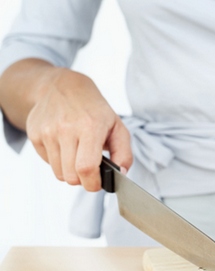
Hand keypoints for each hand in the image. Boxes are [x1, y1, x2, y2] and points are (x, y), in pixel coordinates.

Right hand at [26, 68, 131, 190]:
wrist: (63, 87)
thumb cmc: (95, 111)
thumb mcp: (118, 127)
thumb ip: (124, 153)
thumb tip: (121, 174)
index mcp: (90, 127)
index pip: (86, 168)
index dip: (93, 183)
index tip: (98, 183)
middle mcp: (66, 128)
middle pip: (71, 176)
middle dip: (83, 180)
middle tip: (90, 170)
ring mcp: (48, 131)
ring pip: (58, 173)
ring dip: (70, 172)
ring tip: (78, 156)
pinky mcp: (35, 134)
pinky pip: (48, 163)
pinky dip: (58, 161)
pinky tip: (66, 147)